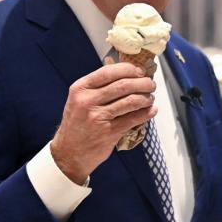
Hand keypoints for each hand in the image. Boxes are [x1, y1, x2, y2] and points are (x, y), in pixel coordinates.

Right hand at [51, 61, 156, 183]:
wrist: (69, 152)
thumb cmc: (78, 124)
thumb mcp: (79, 100)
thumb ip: (99, 86)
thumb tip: (126, 72)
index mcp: (80, 89)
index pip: (109, 72)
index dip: (129, 69)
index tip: (140, 71)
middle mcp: (87, 101)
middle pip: (123, 85)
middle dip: (142, 83)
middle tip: (150, 84)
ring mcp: (98, 117)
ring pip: (131, 101)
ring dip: (146, 98)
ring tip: (150, 98)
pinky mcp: (109, 132)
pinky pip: (134, 118)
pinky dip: (146, 113)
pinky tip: (151, 110)